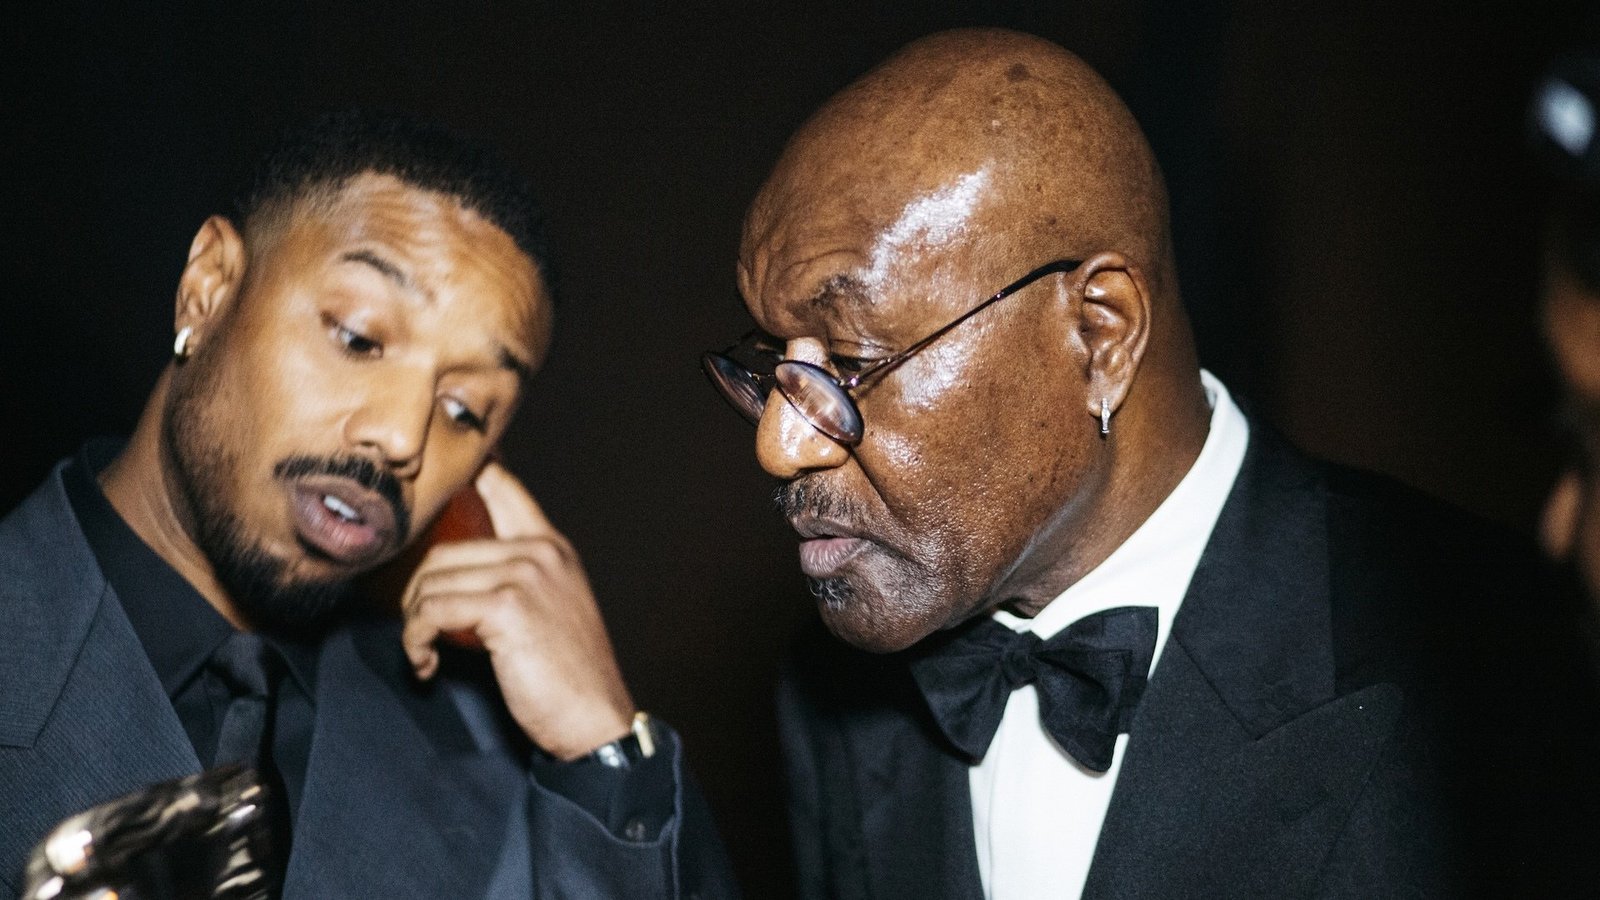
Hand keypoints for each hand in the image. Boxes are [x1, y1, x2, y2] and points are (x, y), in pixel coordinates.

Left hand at [400, 462, 635, 759]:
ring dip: (414, 623)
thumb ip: (513, 578)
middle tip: (421, 630)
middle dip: (418, 594)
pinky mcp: (506, 607)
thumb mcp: (549, 609)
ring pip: (431, 581)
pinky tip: (428, 664)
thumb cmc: (567, 676)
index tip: (437, 479)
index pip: (502, 485)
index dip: (468, 471)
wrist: (595, 720)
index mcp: (551, 546)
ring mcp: (525, 574)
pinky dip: (417, 641)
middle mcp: (540, 550)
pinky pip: (431, 611)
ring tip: (427, 651)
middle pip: (442, 548)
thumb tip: (452, 571)